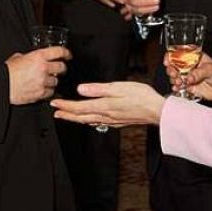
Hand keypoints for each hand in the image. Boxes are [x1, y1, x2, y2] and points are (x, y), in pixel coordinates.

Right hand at [6, 46, 69, 104]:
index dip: (66, 53)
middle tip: (59, 69)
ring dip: (53, 80)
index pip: (59, 51)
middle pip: (62, 67)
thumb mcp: (18, 57)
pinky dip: (48, 91)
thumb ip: (28, 57)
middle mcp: (44, 68)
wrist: (3, 85)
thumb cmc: (8, 72)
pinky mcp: (41, 93)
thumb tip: (30, 58)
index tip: (68, 55)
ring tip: (45, 80)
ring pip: (56, 81)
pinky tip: (42, 88)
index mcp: (39, 56)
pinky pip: (51, 92)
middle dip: (61, 68)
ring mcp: (43, 81)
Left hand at [51, 81, 165, 126]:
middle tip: (55, 112)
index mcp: (104, 106)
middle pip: (81, 117)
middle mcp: (106, 115)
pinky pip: (98, 122)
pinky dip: (89, 121)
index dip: (65, 106)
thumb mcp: (118, 88)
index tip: (55, 103)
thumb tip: (81, 89)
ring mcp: (112, 120)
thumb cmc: (141, 97)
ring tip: (67, 116)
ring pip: (88, 121)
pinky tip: (89, 119)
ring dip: (75, 118)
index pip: (79, 107)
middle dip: (67, 114)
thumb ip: (98, 89)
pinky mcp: (118, 121)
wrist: (156, 110)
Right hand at [166, 52, 211, 103]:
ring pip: (175, 77)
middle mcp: (190, 67)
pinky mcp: (190, 87)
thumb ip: (199, 72)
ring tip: (179, 82)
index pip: (179, 54)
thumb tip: (189, 77)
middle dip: (171, 70)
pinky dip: (177, 88)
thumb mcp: (211, 69)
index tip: (168, 61)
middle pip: (174, 66)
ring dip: (174, 80)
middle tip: (175, 74)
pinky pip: (180, 87)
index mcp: (194, 58)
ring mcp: (189, 77)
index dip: (171, 56)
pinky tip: (178, 88)